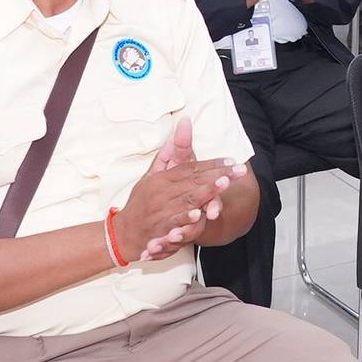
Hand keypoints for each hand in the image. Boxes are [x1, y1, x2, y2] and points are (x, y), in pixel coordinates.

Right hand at [113, 118, 246, 259]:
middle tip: (238, 170)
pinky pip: (174, 223)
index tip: (232, 160)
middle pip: (194, 181)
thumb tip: (180, 128)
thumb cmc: (141, 203)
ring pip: (187, 200)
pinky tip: (200, 215)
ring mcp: (160, 211)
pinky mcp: (158, 229)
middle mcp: (162, 192)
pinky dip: (186, 219)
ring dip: (206, 193)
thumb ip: (167, 156)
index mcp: (162, 178)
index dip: (212, 164)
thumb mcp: (151, 176)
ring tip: (223, 184)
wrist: (123, 233)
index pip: (191, 167)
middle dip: (218, 175)